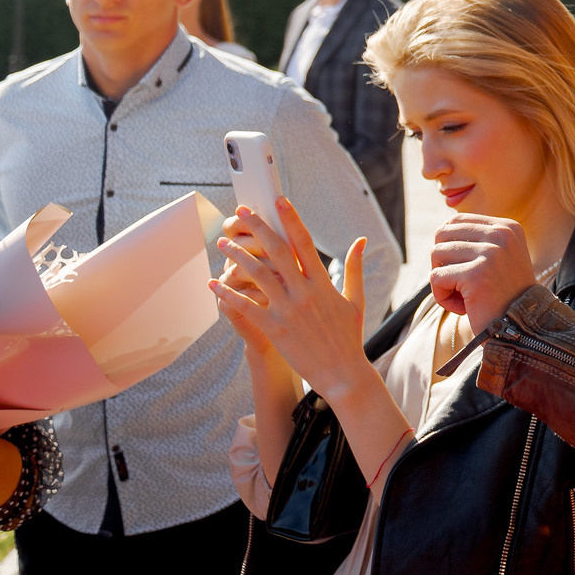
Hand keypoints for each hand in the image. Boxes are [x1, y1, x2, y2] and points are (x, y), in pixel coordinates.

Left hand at [209, 198, 371, 402]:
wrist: (342, 373)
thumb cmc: (349, 336)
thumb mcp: (356, 299)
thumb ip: (354, 268)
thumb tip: (360, 240)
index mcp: (323, 283)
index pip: (304, 242)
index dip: (290, 218)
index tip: (279, 201)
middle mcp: (304, 292)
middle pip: (276, 251)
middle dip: (258, 227)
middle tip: (242, 212)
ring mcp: (287, 311)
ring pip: (257, 274)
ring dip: (237, 256)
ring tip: (223, 243)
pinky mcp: (274, 329)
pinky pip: (246, 306)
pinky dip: (228, 294)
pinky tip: (214, 283)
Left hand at [430, 214, 538, 333]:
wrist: (523, 330)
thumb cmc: (504, 297)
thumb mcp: (498, 258)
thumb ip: (476, 240)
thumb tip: (443, 226)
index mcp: (507, 227)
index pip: (456, 220)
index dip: (450, 246)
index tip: (467, 270)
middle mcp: (501, 234)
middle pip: (442, 234)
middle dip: (443, 261)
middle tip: (459, 283)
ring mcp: (490, 253)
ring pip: (436, 254)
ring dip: (443, 281)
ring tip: (465, 297)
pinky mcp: (476, 274)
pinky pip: (435, 278)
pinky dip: (442, 297)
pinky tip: (463, 307)